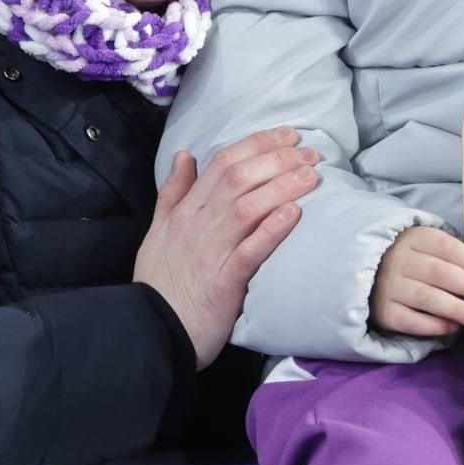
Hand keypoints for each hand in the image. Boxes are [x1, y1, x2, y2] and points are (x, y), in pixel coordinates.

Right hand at [135, 127, 318, 368]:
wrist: (151, 329)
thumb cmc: (159, 282)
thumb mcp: (158, 231)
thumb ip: (173, 193)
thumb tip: (184, 155)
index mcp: (185, 211)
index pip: (222, 163)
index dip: (257, 144)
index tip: (287, 135)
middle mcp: (198, 225)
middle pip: (239, 178)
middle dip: (277, 159)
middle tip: (310, 152)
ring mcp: (211, 252)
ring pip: (247, 208)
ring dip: (282, 187)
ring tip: (312, 176)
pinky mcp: (225, 282)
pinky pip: (249, 251)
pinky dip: (271, 230)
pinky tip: (294, 213)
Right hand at [372, 226, 463, 339]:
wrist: (370, 276)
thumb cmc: (414, 262)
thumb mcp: (430, 249)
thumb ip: (455, 260)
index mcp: (414, 238)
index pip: (446, 247)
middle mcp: (399, 260)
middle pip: (439, 273)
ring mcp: (390, 287)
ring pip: (426, 297)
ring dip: (457, 309)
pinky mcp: (385, 312)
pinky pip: (412, 321)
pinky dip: (435, 325)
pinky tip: (454, 327)